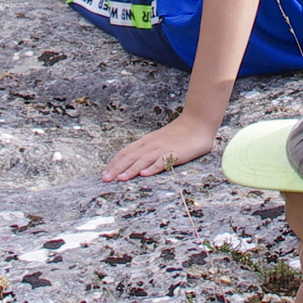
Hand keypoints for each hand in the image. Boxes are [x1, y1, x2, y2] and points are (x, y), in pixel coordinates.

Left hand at [103, 111, 218, 182]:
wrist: (198, 123)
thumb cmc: (179, 135)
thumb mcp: (159, 141)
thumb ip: (147, 152)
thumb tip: (135, 164)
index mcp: (146, 142)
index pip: (126, 152)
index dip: (114, 163)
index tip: (104, 174)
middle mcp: (151, 145)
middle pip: (130, 157)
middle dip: (116, 168)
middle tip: (105, 179)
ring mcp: (163, 148)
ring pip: (143, 160)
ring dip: (131, 169)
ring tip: (120, 178)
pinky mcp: (176, 153)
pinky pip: (163, 160)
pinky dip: (153, 167)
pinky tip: (145, 174)